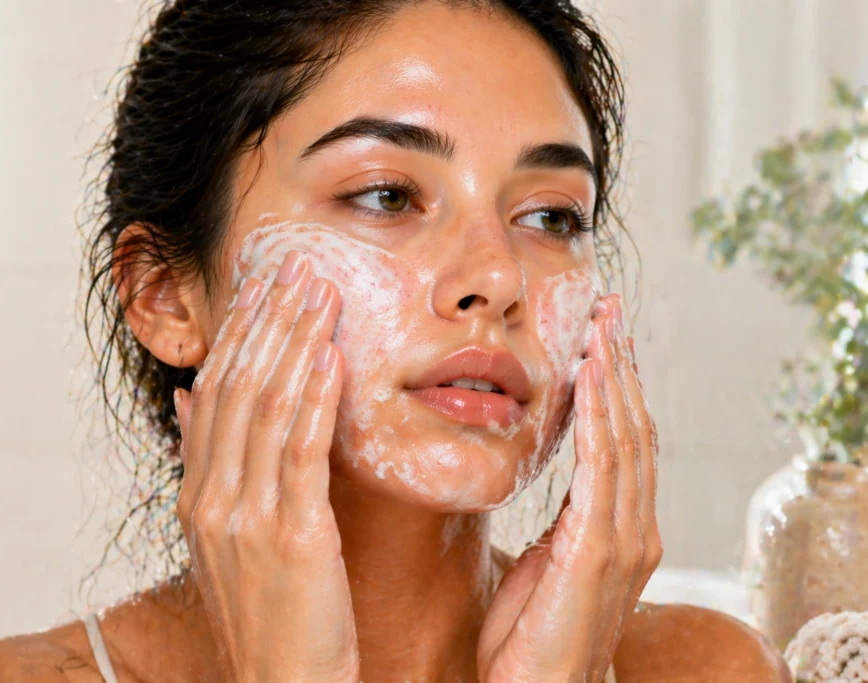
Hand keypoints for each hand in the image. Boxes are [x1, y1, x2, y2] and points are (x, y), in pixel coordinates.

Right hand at [173, 250, 359, 682]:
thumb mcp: (225, 539)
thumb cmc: (270, 615)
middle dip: (267, 321)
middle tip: (295, 265)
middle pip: (238, 388)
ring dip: (294, 341)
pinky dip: (316, 397)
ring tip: (319, 289)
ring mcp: (246, 517)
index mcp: (199, 495)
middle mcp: (213, 498)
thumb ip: (210, 465)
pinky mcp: (291, 536)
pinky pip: (301, 451)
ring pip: (268, 407)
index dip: (239, 333)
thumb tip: (190, 400)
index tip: (263, 284)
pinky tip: (332, 355)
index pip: (215, 393)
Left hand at [477, 293, 661, 681]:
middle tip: (606, 309)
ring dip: (612, 376)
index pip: (621, 442)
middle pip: (633, 427)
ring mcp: (623, 536)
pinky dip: (600, 416)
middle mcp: (632, 525)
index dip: (614, 387)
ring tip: (599, 325)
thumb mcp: (542, 565)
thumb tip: (545, 493)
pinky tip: (591, 376)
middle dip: (620, 364)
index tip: (600, 338)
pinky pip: (603, 466)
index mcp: (616, 527)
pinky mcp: (600, 547)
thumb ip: (555, 526)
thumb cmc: (534, 636)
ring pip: (625, 437)